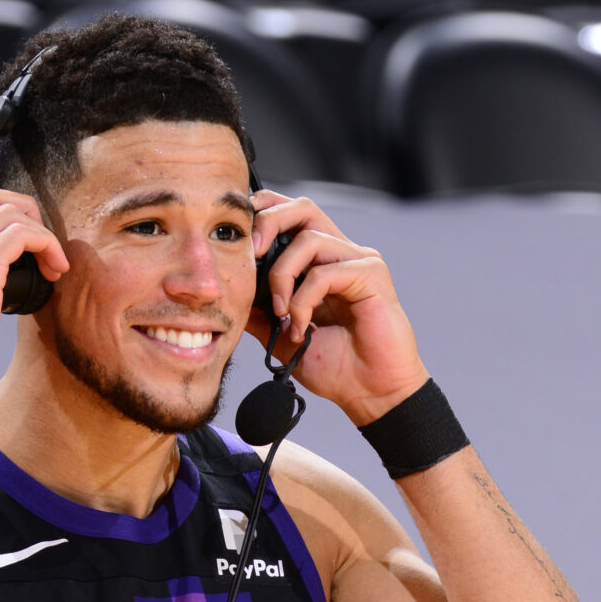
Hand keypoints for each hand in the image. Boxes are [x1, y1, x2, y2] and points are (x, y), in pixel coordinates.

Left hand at [249, 191, 428, 424]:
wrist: (370, 393)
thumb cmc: (336, 366)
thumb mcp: (282, 334)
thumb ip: (259, 309)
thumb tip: (229, 291)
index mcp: (321, 261)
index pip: (291, 214)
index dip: (264, 214)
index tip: (239, 241)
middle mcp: (341, 253)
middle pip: (302, 208)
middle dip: (268, 224)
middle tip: (249, 255)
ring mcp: (359, 260)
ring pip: (308, 240)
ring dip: (282, 276)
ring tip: (280, 314)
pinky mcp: (371, 274)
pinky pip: (324, 272)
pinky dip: (303, 300)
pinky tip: (301, 328)